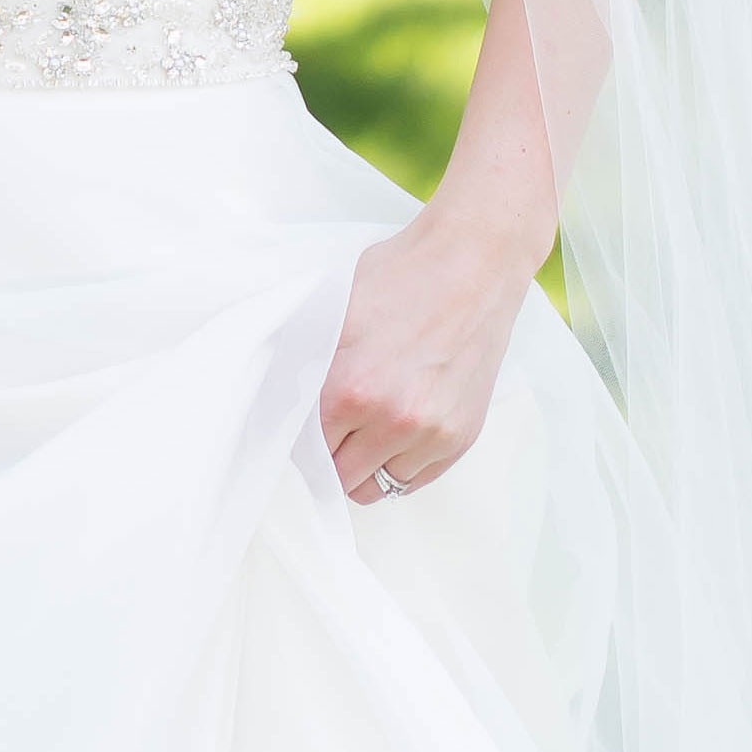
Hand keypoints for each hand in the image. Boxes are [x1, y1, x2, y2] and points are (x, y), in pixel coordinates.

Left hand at [320, 203, 541, 503]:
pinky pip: (415, 481)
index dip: (298, 437)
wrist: (474, 265)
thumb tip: (278, 402)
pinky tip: (394, 432)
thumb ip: (307, 365)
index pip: (305, 449)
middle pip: (338, 476)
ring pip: (376, 487)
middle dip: (329, 455)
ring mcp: (432, 433)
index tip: (300, 425)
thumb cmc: (402, 278)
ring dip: (364, 466)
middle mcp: (394, 420)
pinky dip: (399, 465)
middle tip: (331, 427)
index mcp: (351, 389)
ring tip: (364, 430)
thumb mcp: (335, 312)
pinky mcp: (461, 437)